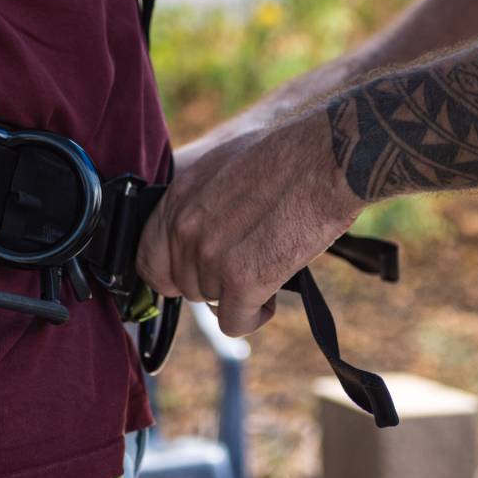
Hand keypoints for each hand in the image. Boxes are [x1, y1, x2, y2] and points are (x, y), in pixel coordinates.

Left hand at [138, 112, 363, 335]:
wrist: (329, 158)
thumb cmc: (290, 155)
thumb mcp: (226, 165)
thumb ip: (201, 202)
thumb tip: (198, 233)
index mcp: (178, 197)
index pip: (149, 259)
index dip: (174, 274)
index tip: (197, 275)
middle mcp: (187, 228)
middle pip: (186, 286)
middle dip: (217, 281)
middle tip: (250, 261)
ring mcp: (211, 256)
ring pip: (212, 303)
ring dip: (240, 294)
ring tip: (270, 263)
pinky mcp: (242, 279)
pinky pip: (234, 322)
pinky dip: (253, 316)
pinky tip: (271, 295)